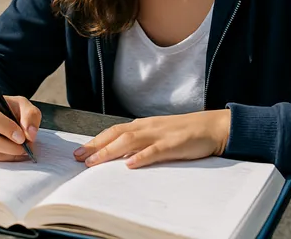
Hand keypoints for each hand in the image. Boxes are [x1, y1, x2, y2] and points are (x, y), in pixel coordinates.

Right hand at [0, 87, 40, 162]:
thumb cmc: (8, 108)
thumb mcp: (22, 105)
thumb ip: (30, 115)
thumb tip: (30, 134)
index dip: (6, 128)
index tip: (21, 137)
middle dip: (5, 146)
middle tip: (22, 149)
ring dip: (3, 154)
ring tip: (18, 152)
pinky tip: (7, 154)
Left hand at [73, 109, 230, 168]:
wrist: (212, 126)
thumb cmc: (184, 132)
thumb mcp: (158, 134)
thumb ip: (141, 142)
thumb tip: (120, 155)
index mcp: (143, 125)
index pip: (113, 131)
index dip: (95, 141)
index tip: (79, 152)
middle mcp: (147, 127)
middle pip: (116, 134)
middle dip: (95, 146)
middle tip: (78, 158)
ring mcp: (160, 135)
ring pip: (130, 141)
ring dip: (109, 151)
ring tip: (94, 161)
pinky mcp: (173, 144)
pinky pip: (155, 151)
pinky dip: (141, 157)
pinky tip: (130, 164)